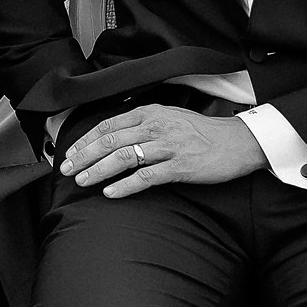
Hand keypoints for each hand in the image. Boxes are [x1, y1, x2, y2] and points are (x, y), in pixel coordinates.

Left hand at [62, 106, 265, 196]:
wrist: (239, 141)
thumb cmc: (202, 131)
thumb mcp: (169, 117)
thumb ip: (142, 122)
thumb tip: (112, 134)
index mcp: (149, 113)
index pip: (107, 126)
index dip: (84, 141)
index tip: (69, 153)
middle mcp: (155, 127)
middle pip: (110, 141)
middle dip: (84, 156)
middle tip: (67, 170)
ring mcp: (168, 146)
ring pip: (123, 157)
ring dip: (98, 170)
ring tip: (82, 181)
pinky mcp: (180, 166)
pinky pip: (146, 176)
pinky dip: (125, 185)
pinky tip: (111, 193)